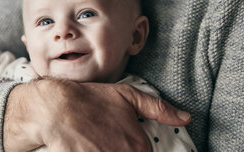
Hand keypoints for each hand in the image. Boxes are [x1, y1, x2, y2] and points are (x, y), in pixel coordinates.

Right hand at [3, 78, 190, 151]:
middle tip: (106, 138)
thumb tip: (186, 117)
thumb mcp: (128, 96)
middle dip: (120, 149)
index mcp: (139, 146)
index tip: (120, 139)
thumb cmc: (93, 100)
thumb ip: (159, 109)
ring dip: (108, 150)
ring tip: (97, 141)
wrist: (57, 107)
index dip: (133, 148)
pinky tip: (89, 146)